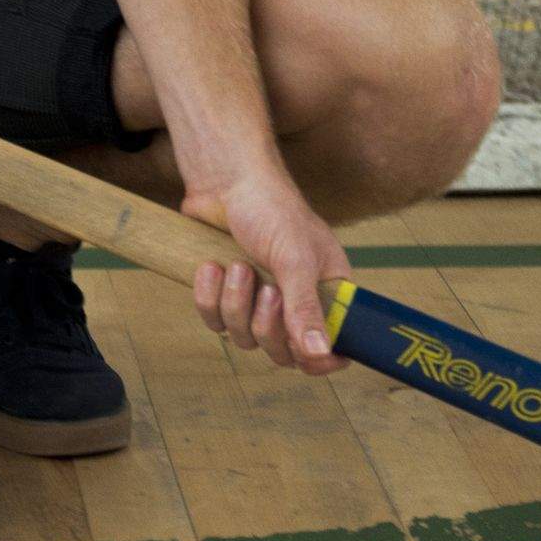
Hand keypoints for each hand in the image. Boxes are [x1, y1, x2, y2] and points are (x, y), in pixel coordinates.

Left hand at [181, 166, 349, 374]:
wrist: (224, 180)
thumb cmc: (271, 209)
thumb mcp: (295, 259)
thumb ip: (306, 309)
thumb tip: (321, 354)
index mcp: (327, 292)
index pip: (332, 347)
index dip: (320, 361)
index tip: (306, 359)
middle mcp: (294, 301)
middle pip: (282, 353)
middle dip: (267, 325)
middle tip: (266, 290)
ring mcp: (257, 300)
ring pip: (244, 339)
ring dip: (235, 305)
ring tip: (235, 266)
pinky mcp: (224, 294)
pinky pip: (214, 322)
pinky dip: (209, 298)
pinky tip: (211, 266)